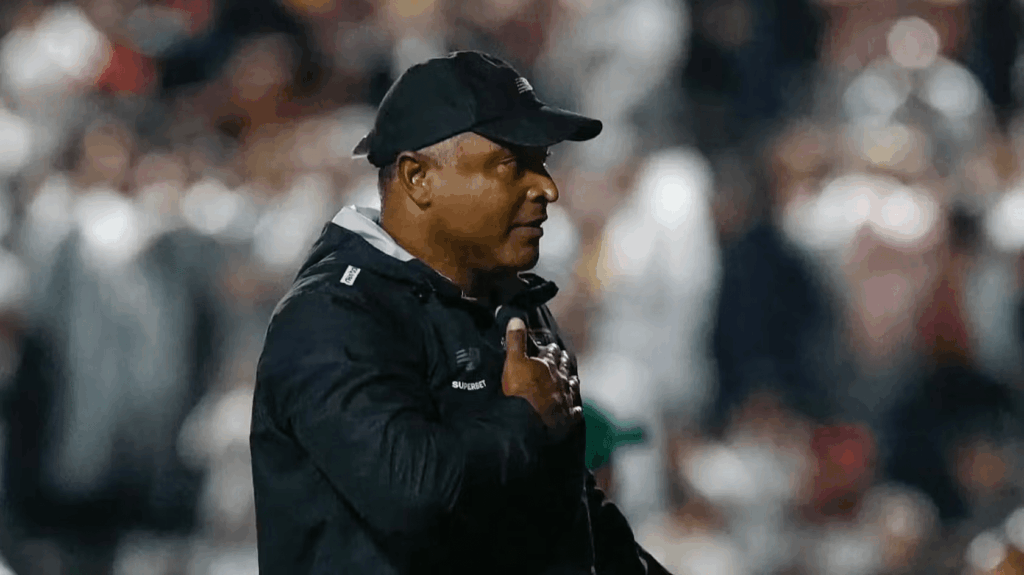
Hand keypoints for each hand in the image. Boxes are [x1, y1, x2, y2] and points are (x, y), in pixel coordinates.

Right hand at [501, 318, 581, 440]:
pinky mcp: (567, 415)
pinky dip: (575, 408)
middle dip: (562, 361)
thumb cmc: (522, 391)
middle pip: (563, 367)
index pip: (551, 353)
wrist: (532, 421)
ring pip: (571, 385)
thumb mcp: (514, 362)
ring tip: (572, 377)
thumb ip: (515, 341)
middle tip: (563, 357)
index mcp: (547, 366)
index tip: (553, 345)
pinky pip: (574, 410)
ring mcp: (565, 397)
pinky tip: (577, 408)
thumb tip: (516, 319)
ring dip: (571, 380)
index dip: (551, 349)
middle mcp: (559, 379)